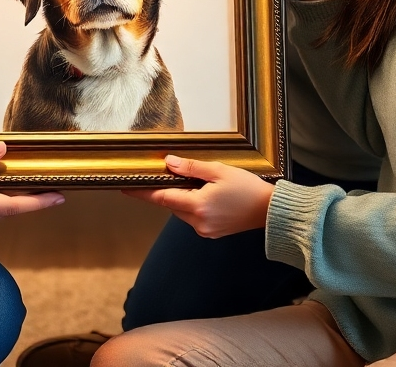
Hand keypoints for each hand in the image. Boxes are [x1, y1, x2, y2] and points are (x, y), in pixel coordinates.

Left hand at [127, 156, 273, 237]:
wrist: (270, 211)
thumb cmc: (247, 188)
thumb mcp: (219, 170)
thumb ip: (191, 167)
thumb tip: (168, 163)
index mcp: (197, 206)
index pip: (162, 198)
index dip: (142, 193)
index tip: (124, 189)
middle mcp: (198, 222)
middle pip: (171, 204)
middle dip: (168, 189)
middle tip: (168, 173)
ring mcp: (205, 230)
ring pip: (182, 210)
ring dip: (182, 196)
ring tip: (199, 181)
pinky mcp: (212, 232)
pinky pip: (194, 216)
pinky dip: (193, 204)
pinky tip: (206, 193)